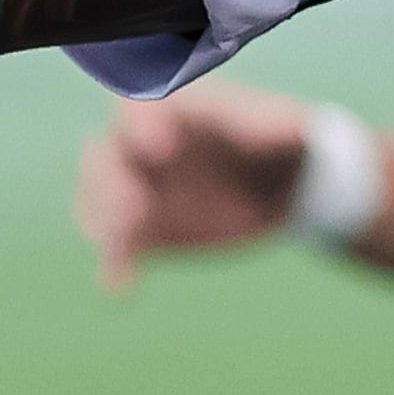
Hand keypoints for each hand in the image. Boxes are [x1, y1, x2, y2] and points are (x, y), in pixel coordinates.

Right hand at [72, 88, 312, 295]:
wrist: (279, 187)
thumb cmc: (277, 142)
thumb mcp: (284, 130)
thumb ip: (276, 127)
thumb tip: (292, 128)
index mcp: (174, 109)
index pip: (143, 106)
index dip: (143, 124)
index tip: (159, 148)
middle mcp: (144, 144)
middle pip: (108, 154)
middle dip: (113, 181)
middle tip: (135, 209)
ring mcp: (138, 185)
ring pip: (101, 197)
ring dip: (106, 220)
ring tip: (123, 245)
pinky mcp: (142, 227)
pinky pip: (117, 243)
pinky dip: (115, 261)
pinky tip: (119, 287)